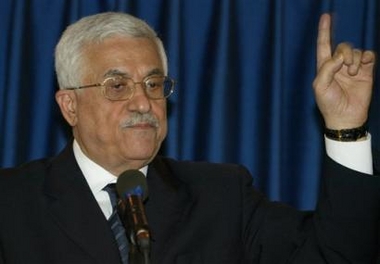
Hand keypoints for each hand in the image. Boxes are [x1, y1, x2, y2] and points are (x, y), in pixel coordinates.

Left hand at [313, 13, 375, 129]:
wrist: (345, 117)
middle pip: (343, 46)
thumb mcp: (320, 86)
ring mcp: (353, 69)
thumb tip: (340, 56)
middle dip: (345, 52)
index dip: (324, 31)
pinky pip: (368, 56)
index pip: (323, 45)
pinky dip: (367, 57)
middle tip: (346, 66)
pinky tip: (364, 66)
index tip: (325, 17)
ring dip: (356, 59)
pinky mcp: (366, 72)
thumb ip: (327, 68)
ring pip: (356, 51)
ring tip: (353, 73)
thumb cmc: (328, 103)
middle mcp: (338, 66)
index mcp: (324, 67)